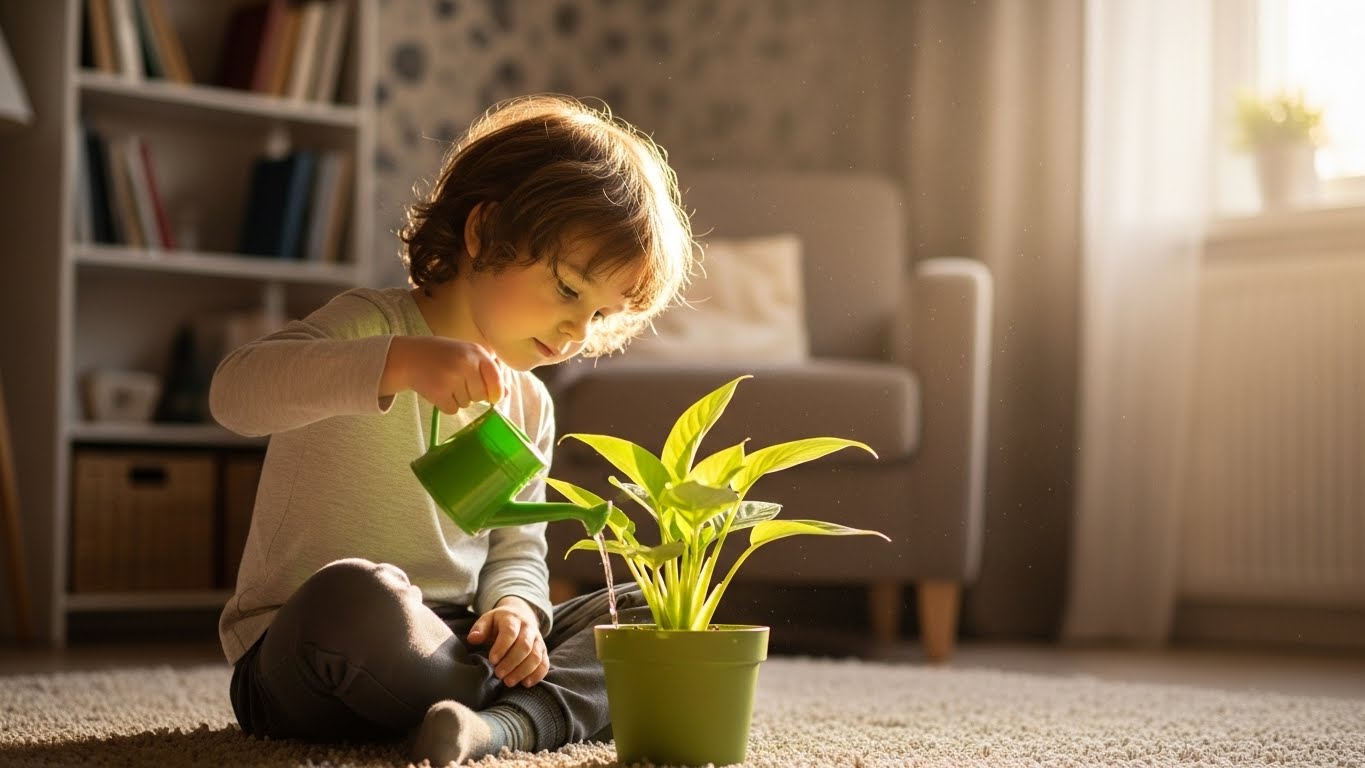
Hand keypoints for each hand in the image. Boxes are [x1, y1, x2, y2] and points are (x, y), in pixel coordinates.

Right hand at [382, 336, 506, 411]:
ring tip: (446, 381)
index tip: (492, 396)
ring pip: (467, 404)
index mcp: (477, 352)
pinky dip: (447, 404)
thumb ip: (489, 372)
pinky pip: (453, 410)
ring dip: (459, 398)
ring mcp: (451, 378)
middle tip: (459, 381)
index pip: (496, 380)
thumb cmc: (444, 355)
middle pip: (482, 395)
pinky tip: (439, 390)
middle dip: (473, 394)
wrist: (410, 357)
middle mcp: (465, 364)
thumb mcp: (469, 355)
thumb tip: (507, 394)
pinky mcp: (438, 393)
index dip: (496, 392)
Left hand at [467, 597, 548, 687]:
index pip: (510, 633)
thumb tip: (472, 639)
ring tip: (508, 682)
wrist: (521, 614)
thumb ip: (479, 628)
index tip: (492, 660)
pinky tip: (525, 684)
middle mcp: (528, 628)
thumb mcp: (487, 620)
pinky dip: (537, 675)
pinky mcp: (543, 650)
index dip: (502, 647)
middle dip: (511, 663)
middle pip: (524, 646)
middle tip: (498, 675)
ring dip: (523, 671)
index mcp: (512, 619)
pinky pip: (544, 663)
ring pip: (536, 656)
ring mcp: (538, 639)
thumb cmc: (499, 622)